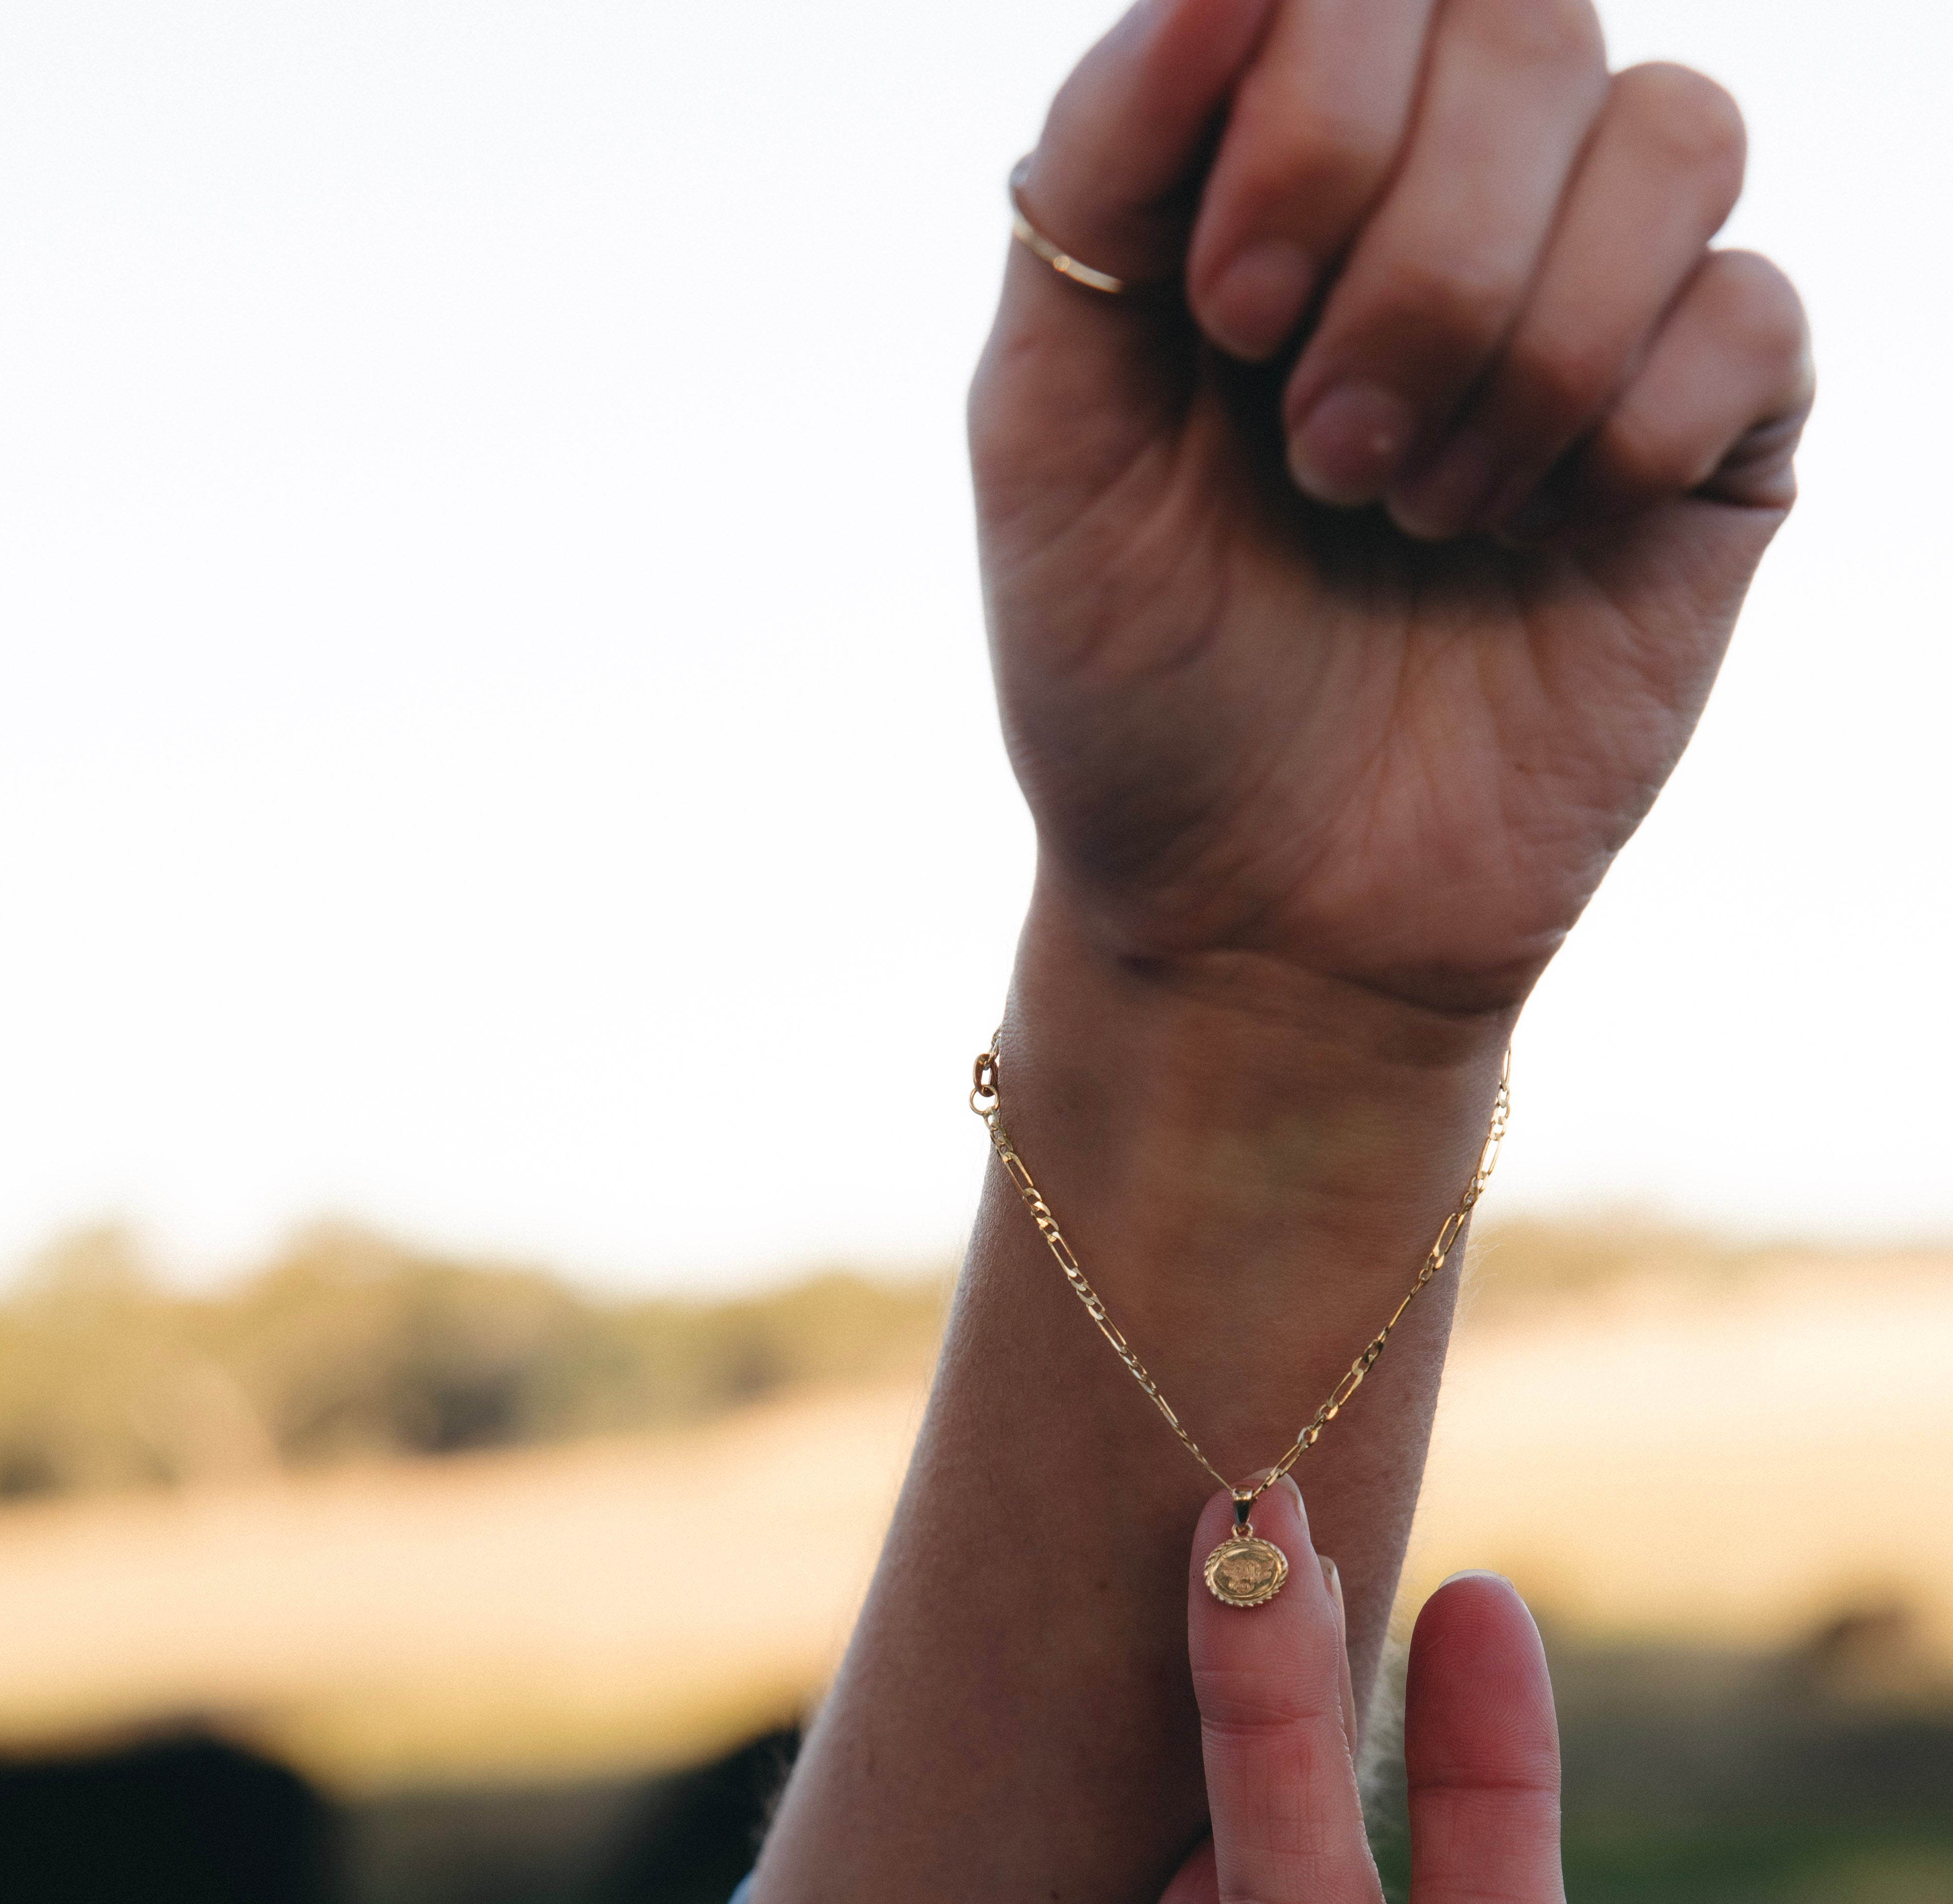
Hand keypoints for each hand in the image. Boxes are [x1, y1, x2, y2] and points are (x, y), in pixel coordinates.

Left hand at [973, 0, 1813, 1018]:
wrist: (1259, 920)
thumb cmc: (1140, 688)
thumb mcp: (1044, 433)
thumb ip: (1097, 175)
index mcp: (1285, 164)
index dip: (1319, 100)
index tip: (1231, 313)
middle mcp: (1457, 199)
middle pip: (1531, 15)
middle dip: (1413, 245)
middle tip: (1317, 451)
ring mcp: (1604, 306)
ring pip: (1670, 132)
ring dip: (1516, 343)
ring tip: (1414, 510)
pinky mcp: (1714, 433)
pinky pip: (1752, 306)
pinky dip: (1628, 423)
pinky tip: (1536, 533)